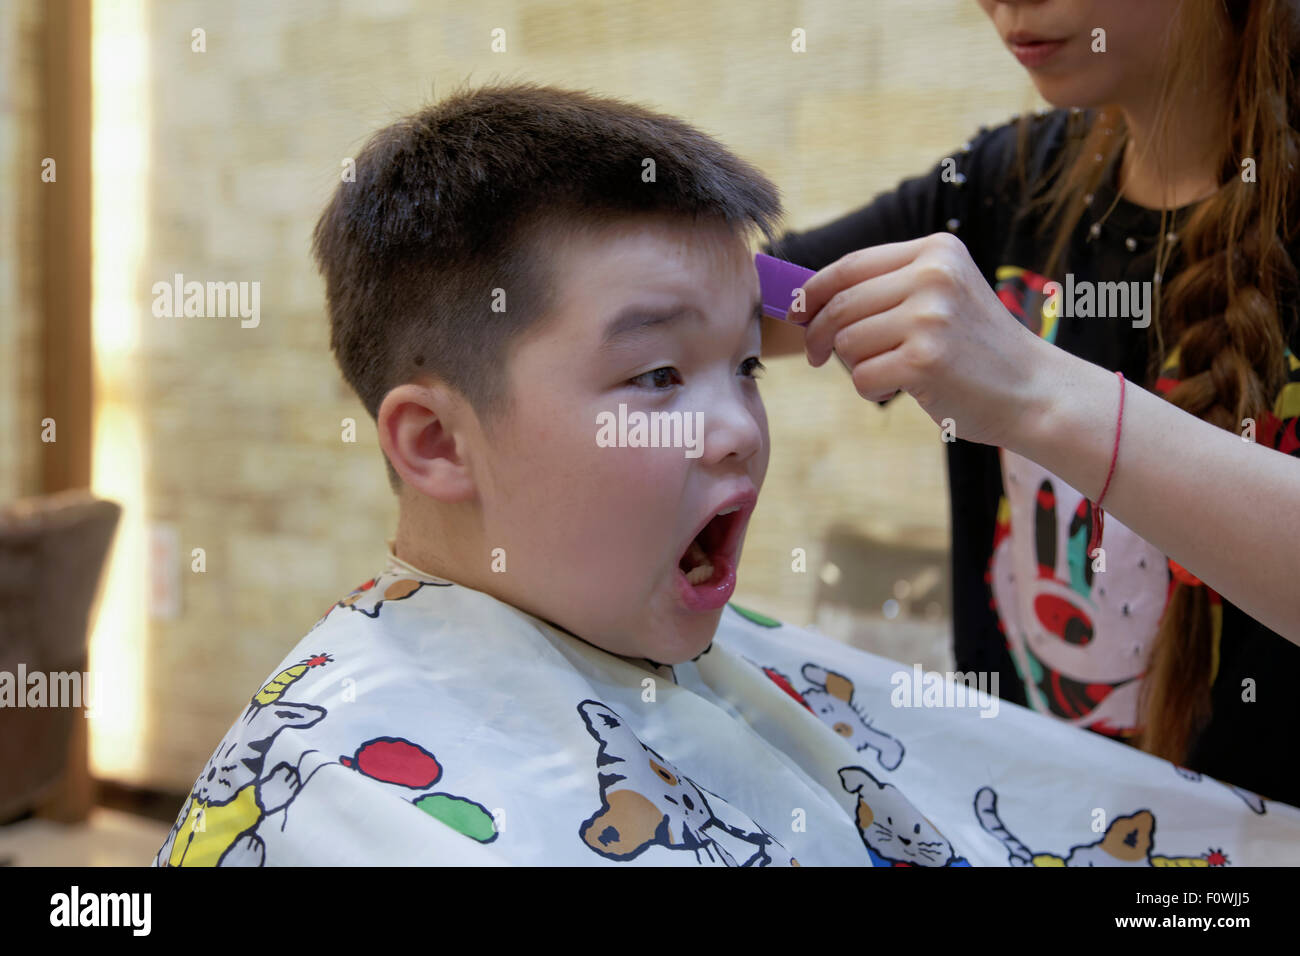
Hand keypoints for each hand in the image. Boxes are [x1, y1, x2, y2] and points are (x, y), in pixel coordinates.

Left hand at [797, 232, 1060, 448]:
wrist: (1034, 391)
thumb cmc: (976, 350)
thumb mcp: (943, 296)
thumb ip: (887, 288)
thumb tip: (804, 300)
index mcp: (936, 251)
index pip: (851, 265)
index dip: (812, 291)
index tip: (795, 312)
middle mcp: (933, 277)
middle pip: (840, 305)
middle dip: (816, 334)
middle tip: (815, 356)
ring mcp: (930, 318)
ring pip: (845, 342)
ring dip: (854, 365)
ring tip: (888, 372)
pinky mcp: (924, 360)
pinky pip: (861, 376)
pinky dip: (869, 389)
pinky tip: (898, 389)